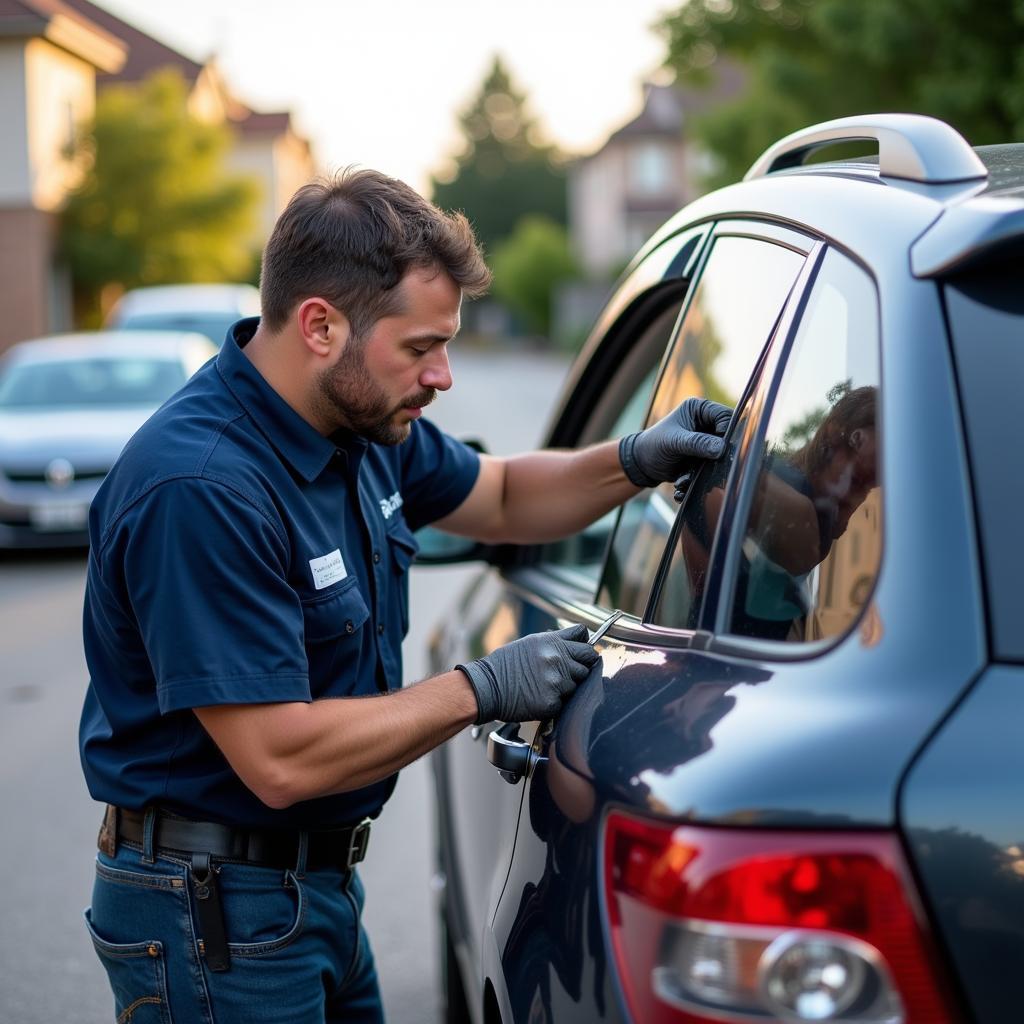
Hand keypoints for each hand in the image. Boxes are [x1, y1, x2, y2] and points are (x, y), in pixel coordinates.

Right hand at [457, 625, 600, 724]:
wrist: (487, 687)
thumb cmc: (505, 665)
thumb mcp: (530, 643)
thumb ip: (555, 642)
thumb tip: (577, 642)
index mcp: (552, 642)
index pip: (584, 640)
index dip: (584, 647)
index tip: (581, 653)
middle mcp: (557, 658)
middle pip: (588, 661)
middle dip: (580, 666)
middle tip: (565, 672)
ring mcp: (556, 681)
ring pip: (577, 684)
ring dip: (566, 686)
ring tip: (544, 685)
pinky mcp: (552, 702)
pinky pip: (565, 702)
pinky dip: (555, 701)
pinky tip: (539, 697)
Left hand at [619, 397, 732, 487]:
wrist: (642, 465)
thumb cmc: (653, 446)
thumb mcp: (674, 442)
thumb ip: (698, 443)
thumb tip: (721, 448)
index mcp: (699, 409)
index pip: (725, 416)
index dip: (727, 432)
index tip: (720, 449)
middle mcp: (705, 422)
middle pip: (727, 436)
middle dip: (719, 454)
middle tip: (709, 465)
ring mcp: (706, 440)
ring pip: (722, 454)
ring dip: (708, 468)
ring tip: (688, 475)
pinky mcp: (705, 456)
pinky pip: (713, 466)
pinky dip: (702, 476)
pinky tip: (684, 481)